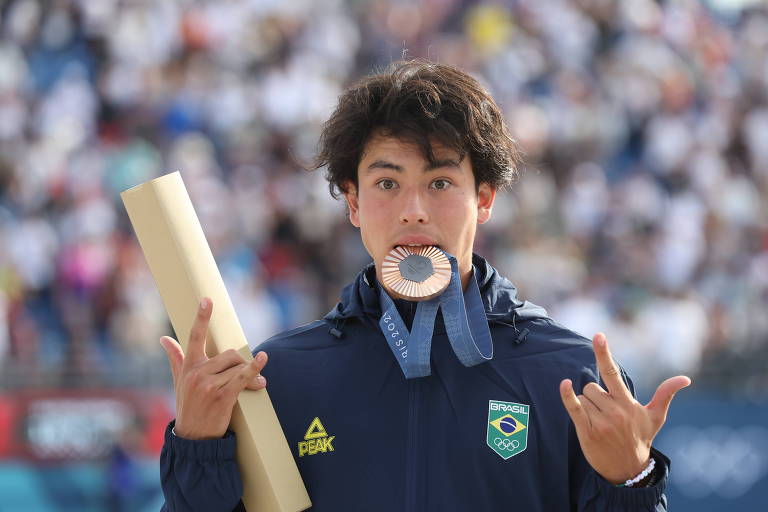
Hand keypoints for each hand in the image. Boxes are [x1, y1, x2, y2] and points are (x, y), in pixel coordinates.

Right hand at [159, 297, 267, 439]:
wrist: (193, 438)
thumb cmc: (188, 406)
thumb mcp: (179, 381)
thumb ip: (175, 358)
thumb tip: (163, 339)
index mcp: (188, 366)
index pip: (194, 337)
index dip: (201, 317)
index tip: (207, 300)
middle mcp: (197, 373)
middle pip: (229, 354)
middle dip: (241, 362)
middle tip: (248, 373)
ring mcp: (209, 385)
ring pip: (237, 366)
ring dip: (250, 373)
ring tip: (257, 382)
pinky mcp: (222, 397)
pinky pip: (242, 377)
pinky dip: (255, 369)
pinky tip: (262, 360)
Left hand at [559, 333, 690, 483]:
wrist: (628, 470)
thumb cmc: (641, 439)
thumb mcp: (655, 417)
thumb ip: (665, 394)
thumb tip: (685, 379)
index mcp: (628, 404)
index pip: (613, 373)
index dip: (604, 353)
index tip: (599, 335)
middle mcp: (615, 411)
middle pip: (592, 386)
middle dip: (596, 396)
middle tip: (607, 414)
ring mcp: (600, 421)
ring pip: (583, 396)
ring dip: (587, 405)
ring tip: (600, 422)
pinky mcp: (586, 431)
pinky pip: (574, 408)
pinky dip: (568, 396)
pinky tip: (565, 384)